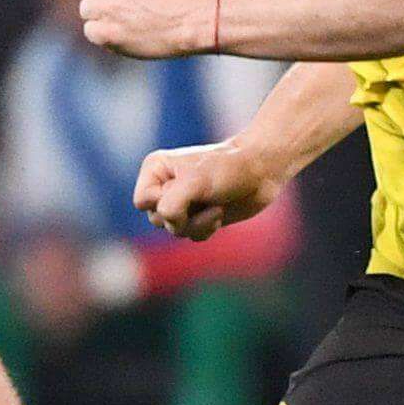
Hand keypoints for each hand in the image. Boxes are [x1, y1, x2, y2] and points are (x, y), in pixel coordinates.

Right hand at [133, 141, 271, 240]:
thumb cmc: (228, 169)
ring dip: (198, 224)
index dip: (162, 202)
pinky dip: (206, 229)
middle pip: (157, 219)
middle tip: (205, 198)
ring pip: (174, 230)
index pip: (142, 201)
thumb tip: (169, 223)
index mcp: (155, 168)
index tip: (186, 188)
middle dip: (183, 216)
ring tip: (216, 206)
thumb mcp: (195, 182)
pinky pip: (190, 235)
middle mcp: (163, 185)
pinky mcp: (197, 215)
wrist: (261, 172)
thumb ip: (172, 204)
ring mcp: (181, 202)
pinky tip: (220, 213)